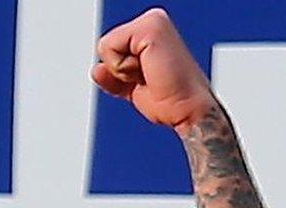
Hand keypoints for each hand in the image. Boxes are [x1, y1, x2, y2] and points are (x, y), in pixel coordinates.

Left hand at [91, 8, 218, 130]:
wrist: (188, 109)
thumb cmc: (171, 99)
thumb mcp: (133, 86)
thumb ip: (114, 75)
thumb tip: (97, 69)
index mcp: (152, 30)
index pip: (111, 48)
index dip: (120, 72)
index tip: (147, 80)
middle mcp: (153, 20)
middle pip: (106, 46)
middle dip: (121, 71)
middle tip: (150, 79)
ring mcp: (153, 21)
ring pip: (106, 47)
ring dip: (123, 71)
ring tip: (150, 76)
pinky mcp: (149, 28)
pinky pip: (110, 49)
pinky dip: (123, 69)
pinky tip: (149, 72)